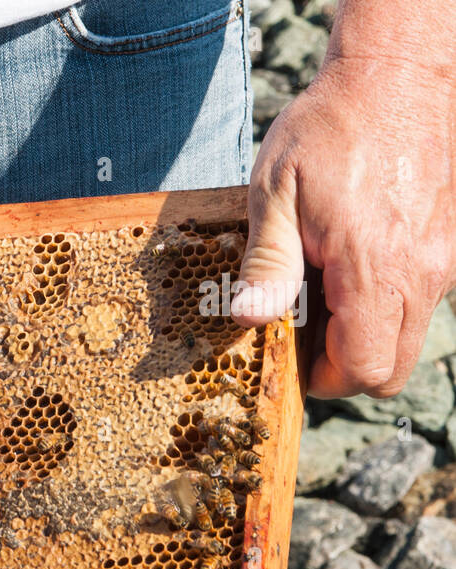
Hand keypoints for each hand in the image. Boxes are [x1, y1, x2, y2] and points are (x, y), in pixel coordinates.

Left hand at [230, 54, 455, 398]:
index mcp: (374, 267)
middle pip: (391, 369)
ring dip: (366, 334)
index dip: (322, 377)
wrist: (395, 75)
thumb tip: (248, 318)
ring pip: (410, 337)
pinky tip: (348, 268)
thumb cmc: (329, 129)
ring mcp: (442, 260)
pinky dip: (386, 303)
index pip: (363, 368)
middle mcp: (420, 271)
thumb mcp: (275, 192)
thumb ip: (266, 261)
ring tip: (322, 293)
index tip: (290, 355)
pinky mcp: (448, 244)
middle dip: (344, 366)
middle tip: (303, 333)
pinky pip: (421, 301)